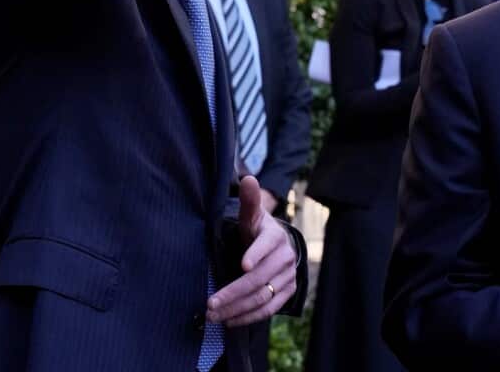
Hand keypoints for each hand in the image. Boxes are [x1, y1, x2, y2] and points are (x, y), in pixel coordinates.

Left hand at [207, 176, 297, 326]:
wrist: (279, 248)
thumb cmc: (257, 231)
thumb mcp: (251, 216)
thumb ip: (249, 201)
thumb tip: (247, 178)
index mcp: (275, 237)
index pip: (267, 245)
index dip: (256, 254)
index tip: (242, 265)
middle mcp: (286, 258)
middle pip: (259, 278)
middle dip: (233, 292)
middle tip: (210, 303)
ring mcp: (289, 277)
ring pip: (263, 297)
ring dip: (237, 309)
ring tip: (213, 315)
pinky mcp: (288, 293)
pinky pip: (269, 309)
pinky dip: (248, 317)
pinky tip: (229, 321)